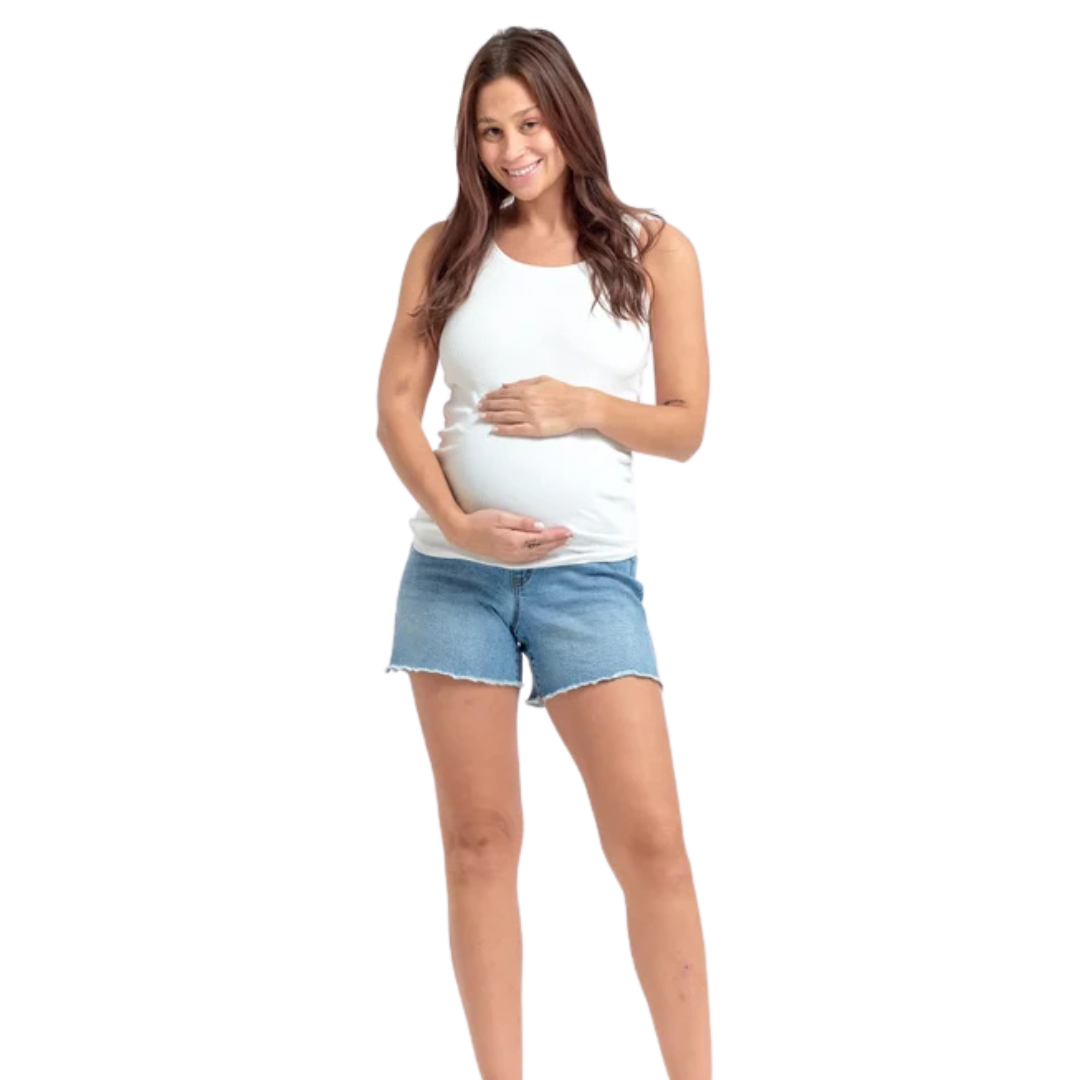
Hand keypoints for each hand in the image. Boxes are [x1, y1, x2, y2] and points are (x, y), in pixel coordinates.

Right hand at [447, 509, 572, 563]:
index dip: (556, 535)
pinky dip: (540, 554)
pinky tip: (544, 551)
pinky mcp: (507, 558)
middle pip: (542, 548)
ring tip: (561, 542)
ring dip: (550, 549)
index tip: (568, 531)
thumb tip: (540, 526)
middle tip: (570, 536)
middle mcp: (514, 552)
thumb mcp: (500, 516)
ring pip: (536, 555)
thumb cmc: (479, 521)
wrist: (461, 534)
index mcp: (514, 540)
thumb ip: (521, 522)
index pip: (541, 538)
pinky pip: (529, 558)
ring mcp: (510, 557)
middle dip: (557, 542)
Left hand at [478, 376, 591, 437]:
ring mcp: (530, 416)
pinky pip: (516, 429)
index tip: (484, 398)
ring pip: (506, 417)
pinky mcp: (535, 429)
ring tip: (482, 417)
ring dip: (492, 417)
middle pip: (502, 405)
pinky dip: (504, 430)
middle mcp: (526, 403)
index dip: (492, 396)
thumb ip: (523, 383)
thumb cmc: (564, 391)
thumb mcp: (543, 380)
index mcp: (527, 390)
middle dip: (488, 406)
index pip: (504, 393)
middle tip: (478, 408)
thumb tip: (505, 385)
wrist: (579, 406)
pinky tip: (495, 430)